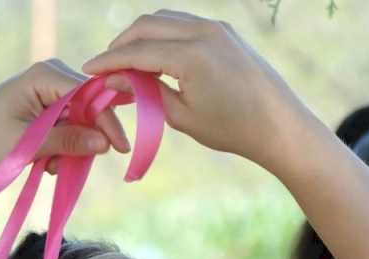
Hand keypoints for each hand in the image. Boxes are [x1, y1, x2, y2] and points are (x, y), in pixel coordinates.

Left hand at [0, 59, 130, 173]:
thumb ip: (66, 142)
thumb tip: (104, 144)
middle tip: (61, 164)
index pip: (90, 95)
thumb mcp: (28, 144)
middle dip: (82, 139)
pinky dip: (63, 147)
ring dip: (69, 148)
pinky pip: (71, 127)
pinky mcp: (51, 105)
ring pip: (82, 122)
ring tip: (45, 164)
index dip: (106, 121)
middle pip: (90, 108)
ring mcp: (53, 89)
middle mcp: (53, 75)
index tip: (120, 149)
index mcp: (45, 74)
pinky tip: (44, 159)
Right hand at [83, 10, 313, 169]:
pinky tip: (154, 57)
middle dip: (121, 44)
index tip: (88, 71)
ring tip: (127, 63)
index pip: (137, 51)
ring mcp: (217, 27)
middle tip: (105, 67)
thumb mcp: (182, 116)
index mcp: (192, 55)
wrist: (280, 125)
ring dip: (141, 36)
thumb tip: (114, 80)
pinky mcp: (224, 31)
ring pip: (164, 18)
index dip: (108, 61)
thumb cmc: (232, 129)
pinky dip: (162, 35)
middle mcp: (204, 32)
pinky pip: (183, 23)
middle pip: (147, 25)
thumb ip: (145, 93)